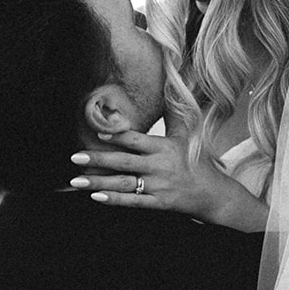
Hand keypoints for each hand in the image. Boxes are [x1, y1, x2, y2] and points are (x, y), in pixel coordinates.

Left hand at [68, 125, 267, 231]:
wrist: (214, 194)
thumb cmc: (198, 161)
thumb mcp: (187, 135)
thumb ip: (173, 114)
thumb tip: (170, 85)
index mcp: (164, 147)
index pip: (136, 139)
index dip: (117, 136)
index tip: (97, 133)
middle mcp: (159, 166)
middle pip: (124, 162)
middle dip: (98, 159)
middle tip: (74, 157)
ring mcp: (158, 186)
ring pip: (124, 184)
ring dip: (98, 182)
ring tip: (76, 180)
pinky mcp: (159, 203)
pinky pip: (133, 202)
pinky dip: (114, 200)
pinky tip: (96, 196)